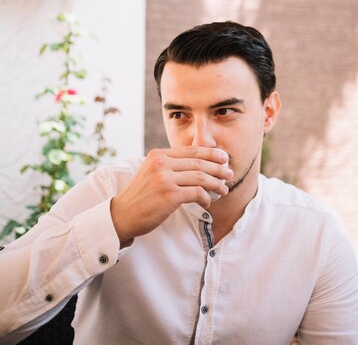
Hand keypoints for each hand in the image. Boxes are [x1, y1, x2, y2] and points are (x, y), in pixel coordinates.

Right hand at [110, 146, 231, 245]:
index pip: (191, 150)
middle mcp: (162, 163)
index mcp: (158, 155)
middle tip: (229, 173)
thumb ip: (169, 165)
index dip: (211, 153)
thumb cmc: (140, 196)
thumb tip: (197, 163)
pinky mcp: (169, 195)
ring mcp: (165, 179)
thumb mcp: (151, 172)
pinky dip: (206, 197)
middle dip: (218, 167)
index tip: (223, 158)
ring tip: (224, 189)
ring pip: (201, 177)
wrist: (122, 215)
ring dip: (216, 183)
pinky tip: (208, 202)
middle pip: (199, 162)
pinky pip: (197, 193)